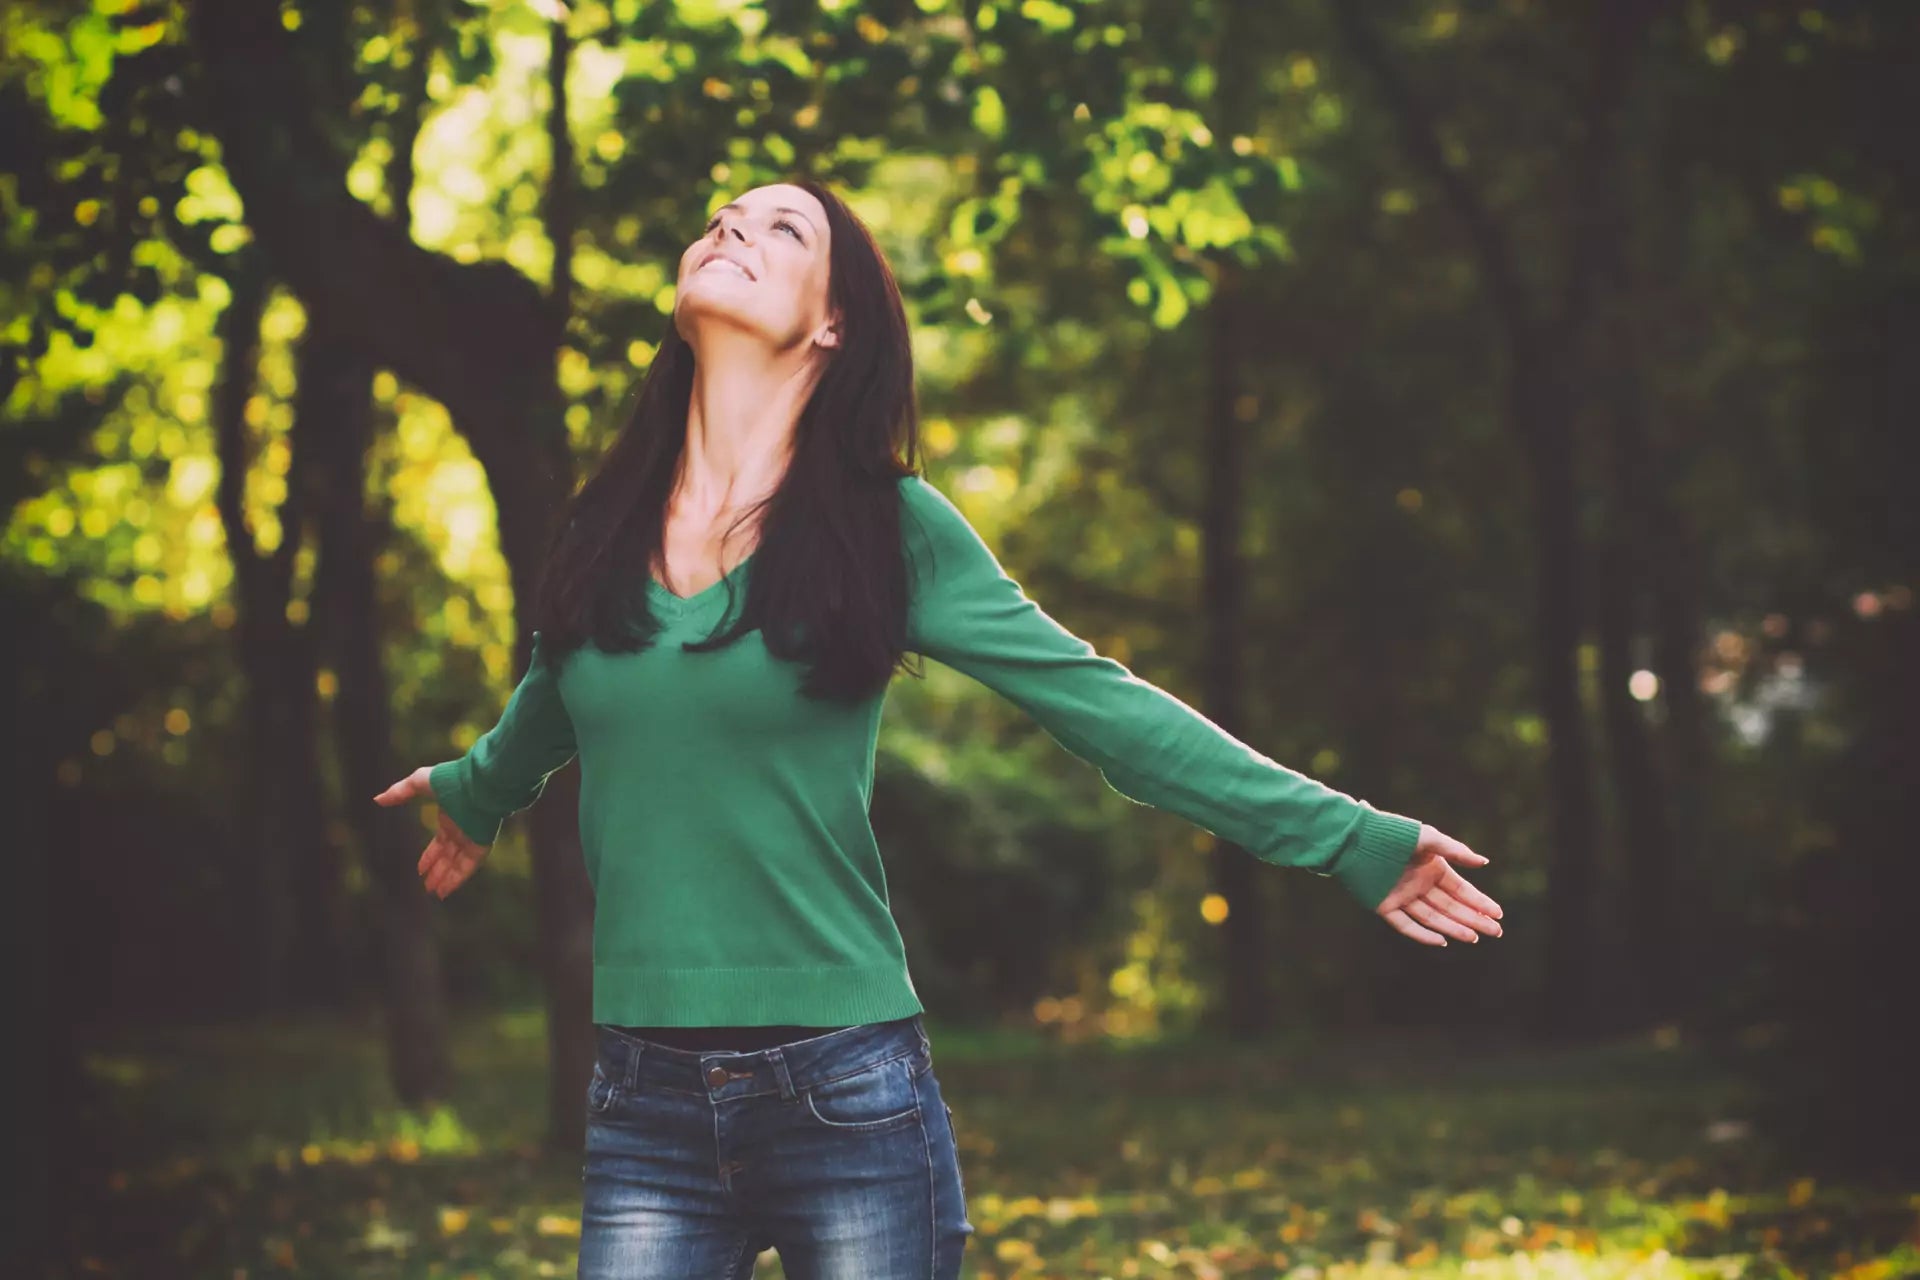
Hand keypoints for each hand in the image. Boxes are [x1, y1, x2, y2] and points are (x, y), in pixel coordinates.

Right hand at [372, 765, 491, 899]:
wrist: (478, 783)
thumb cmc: (450, 779)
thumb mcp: (419, 782)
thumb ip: (399, 792)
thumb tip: (378, 799)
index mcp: (450, 818)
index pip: (440, 842)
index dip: (429, 856)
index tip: (420, 868)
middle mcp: (461, 831)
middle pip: (448, 857)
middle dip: (437, 871)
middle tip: (427, 887)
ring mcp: (471, 840)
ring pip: (456, 865)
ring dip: (444, 879)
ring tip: (433, 894)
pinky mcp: (480, 846)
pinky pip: (466, 868)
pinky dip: (455, 880)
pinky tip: (444, 892)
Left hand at [1376, 823, 1503, 945]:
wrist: (1356, 837)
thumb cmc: (1394, 833)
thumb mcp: (1428, 838)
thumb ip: (1455, 850)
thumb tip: (1484, 862)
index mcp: (1432, 868)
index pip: (1461, 890)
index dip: (1480, 902)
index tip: (1498, 914)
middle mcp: (1420, 885)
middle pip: (1451, 907)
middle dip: (1474, 919)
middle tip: (1495, 932)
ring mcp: (1403, 897)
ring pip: (1433, 917)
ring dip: (1454, 928)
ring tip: (1474, 937)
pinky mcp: (1385, 907)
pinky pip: (1407, 925)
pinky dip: (1423, 934)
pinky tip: (1442, 941)